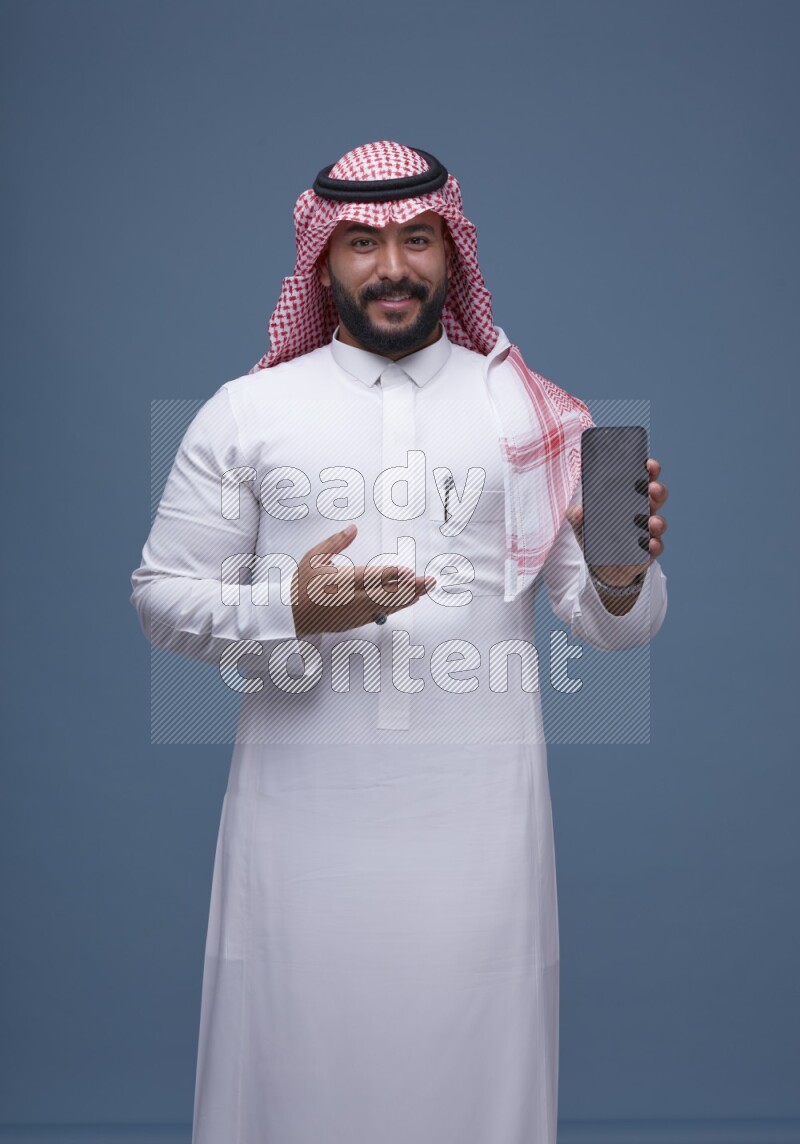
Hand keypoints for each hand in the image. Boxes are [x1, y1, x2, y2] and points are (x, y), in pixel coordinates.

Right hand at [290, 524, 434, 637]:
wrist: (292, 613)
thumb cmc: (303, 583)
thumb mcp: (314, 556)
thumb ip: (336, 542)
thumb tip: (353, 528)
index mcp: (342, 580)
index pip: (372, 577)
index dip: (393, 574)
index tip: (409, 571)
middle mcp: (352, 598)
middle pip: (387, 593)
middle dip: (412, 587)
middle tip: (431, 581)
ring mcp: (355, 611)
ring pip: (388, 605)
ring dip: (408, 597)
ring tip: (425, 590)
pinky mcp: (356, 620)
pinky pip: (381, 614)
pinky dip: (396, 607)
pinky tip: (408, 600)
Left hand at [567, 457, 668, 586]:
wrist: (599, 566)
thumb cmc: (594, 535)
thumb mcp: (581, 523)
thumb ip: (577, 514)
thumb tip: (578, 510)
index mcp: (629, 498)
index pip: (642, 479)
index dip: (648, 470)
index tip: (648, 464)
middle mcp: (643, 511)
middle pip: (656, 497)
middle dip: (657, 490)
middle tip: (651, 489)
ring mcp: (647, 532)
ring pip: (659, 522)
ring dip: (658, 521)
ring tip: (651, 522)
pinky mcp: (648, 552)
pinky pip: (656, 548)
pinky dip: (655, 546)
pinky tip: (650, 544)